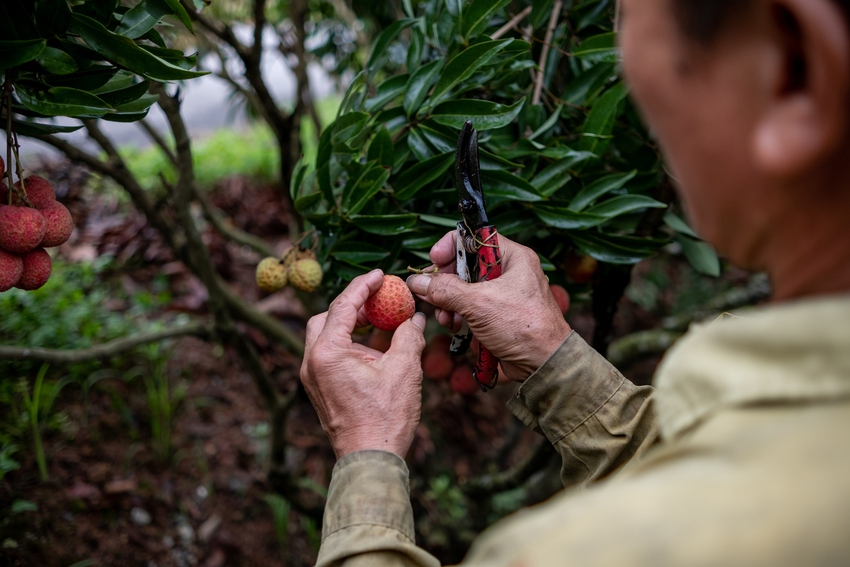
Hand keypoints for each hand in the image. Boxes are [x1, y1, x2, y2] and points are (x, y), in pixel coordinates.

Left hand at [300, 269, 426, 458]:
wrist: (370, 460)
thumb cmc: (384, 418)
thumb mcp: (404, 370)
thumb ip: (408, 336)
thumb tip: (415, 319)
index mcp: (326, 353)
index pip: (342, 306)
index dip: (362, 286)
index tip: (379, 276)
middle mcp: (311, 363)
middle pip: (325, 319)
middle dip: (350, 306)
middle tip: (377, 301)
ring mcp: (313, 379)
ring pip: (326, 338)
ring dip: (351, 327)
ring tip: (380, 324)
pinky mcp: (320, 391)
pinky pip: (330, 357)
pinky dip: (349, 346)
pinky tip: (375, 349)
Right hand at [407, 232, 570, 382]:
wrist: (544, 364)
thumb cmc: (522, 327)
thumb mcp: (479, 304)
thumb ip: (445, 290)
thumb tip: (418, 283)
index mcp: (513, 257)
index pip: (474, 238)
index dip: (450, 246)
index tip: (433, 261)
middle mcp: (509, 271)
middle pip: (465, 265)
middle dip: (445, 282)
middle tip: (431, 295)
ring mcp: (503, 294)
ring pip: (465, 289)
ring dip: (449, 303)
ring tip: (445, 318)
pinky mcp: (498, 314)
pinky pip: (471, 307)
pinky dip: (459, 315)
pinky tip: (455, 327)